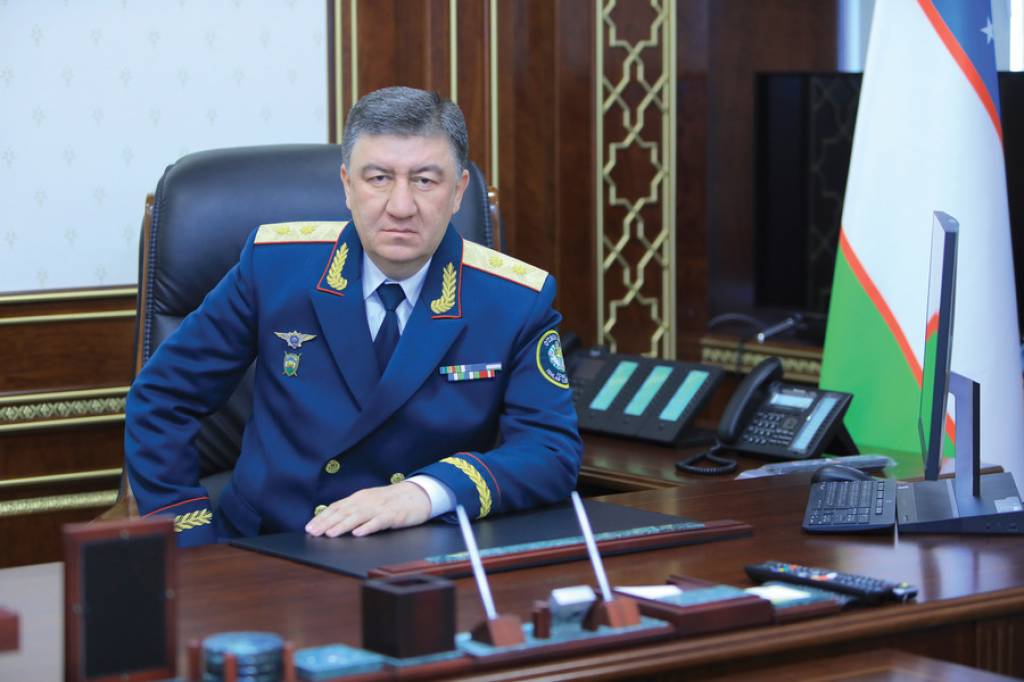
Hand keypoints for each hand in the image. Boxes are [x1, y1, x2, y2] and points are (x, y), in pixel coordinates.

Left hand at [304, 481, 431, 537]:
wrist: (418, 494)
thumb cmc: (392, 500)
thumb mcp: (370, 501)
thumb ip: (354, 508)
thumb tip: (333, 519)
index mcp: (360, 497)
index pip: (337, 507)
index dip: (322, 517)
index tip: (309, 527)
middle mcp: (367, 501)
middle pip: (344, 512)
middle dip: (327, 522)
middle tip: (312, 532)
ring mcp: (380, 508)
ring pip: (358, 517)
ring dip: (343, 525)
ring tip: (330, 533)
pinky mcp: (393, 516)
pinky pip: (378, 522)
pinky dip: (368, 527)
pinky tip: (358, 533)